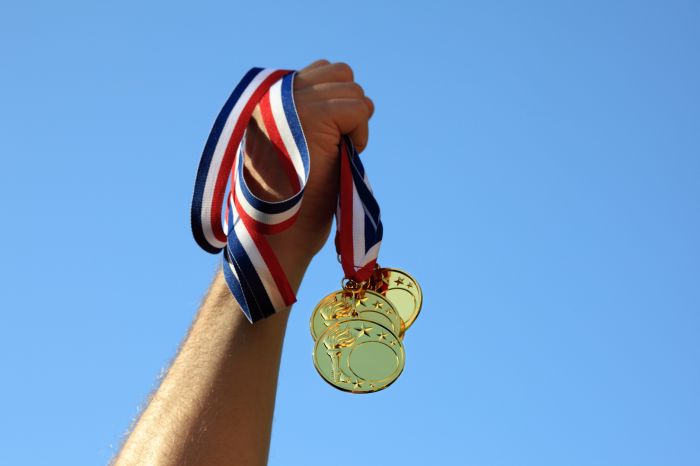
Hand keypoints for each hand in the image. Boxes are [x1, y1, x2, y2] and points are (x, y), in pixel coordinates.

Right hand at [243, 60, 374, 269]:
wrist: (276, 235)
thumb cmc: (287, 203)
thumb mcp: (288, 148)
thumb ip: (302, 114)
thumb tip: (341, 90)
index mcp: (265, 100)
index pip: (319, 71)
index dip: (336, 104)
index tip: (327, 140)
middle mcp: (275, 94)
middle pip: (340, 73)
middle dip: (348, 110)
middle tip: (335, 148)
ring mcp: (294, 102)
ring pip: (353, 89)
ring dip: (354, 124)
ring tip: (335, 155)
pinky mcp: (316, 116)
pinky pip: (359, 108)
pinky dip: (360, 134)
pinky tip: (342, 157)